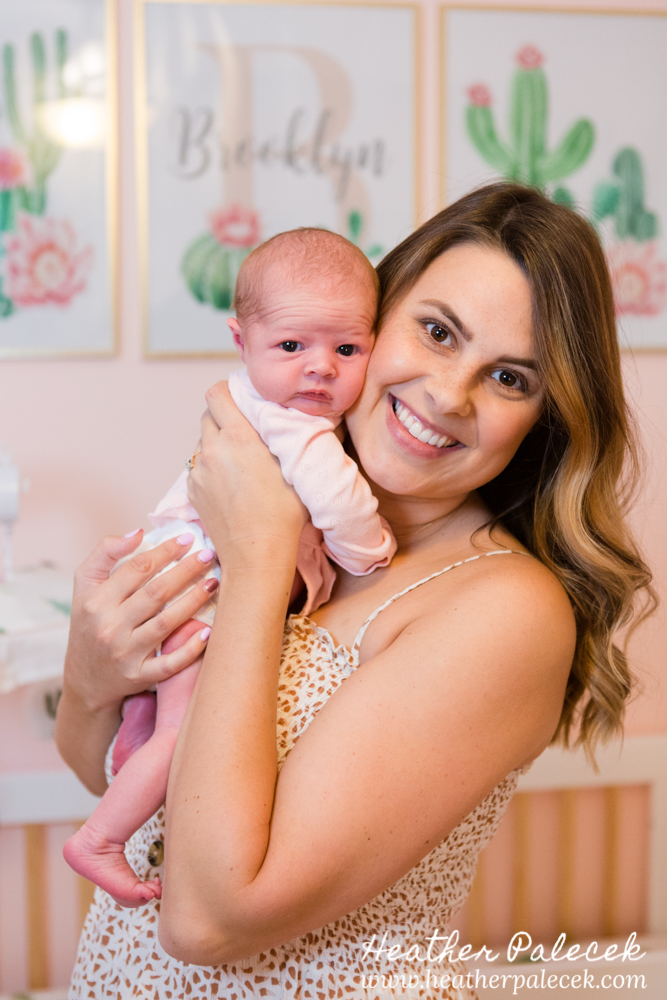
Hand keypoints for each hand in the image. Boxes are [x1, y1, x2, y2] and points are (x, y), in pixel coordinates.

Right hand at [64, 530, 217, 713]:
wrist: (84, 679)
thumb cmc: (90, 623)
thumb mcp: (85, 586)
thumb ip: (104, 553)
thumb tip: (138, 532)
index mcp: (96, 601)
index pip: (136, 569)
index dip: (165, 551)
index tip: (187, 538)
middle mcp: (109, 627)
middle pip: (155, 593)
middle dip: (186, 570)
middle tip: (209, 554)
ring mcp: (125, 653)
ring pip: (166, 623)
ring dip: (194, 600)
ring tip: (214, 582)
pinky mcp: (139, 676)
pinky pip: (169, 663)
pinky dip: (190, 649)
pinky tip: (208, 631)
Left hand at [187, 381, 306, 559]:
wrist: (256, 556)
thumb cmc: (284, 515)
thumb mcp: (294, 469)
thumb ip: (285, 438)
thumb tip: (289, 420)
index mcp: (238, 438)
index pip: (217, 393)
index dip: (229, 391)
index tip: (243, 399)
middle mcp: (212, 450)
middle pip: (208, 415)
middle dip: (225, 418)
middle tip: (246, 432)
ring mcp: (198, 472)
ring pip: (203, 442)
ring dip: (218, 444)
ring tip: (240, 463)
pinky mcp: (192, 491)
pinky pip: (198, 467)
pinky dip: (211, 468)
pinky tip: (231, 485)